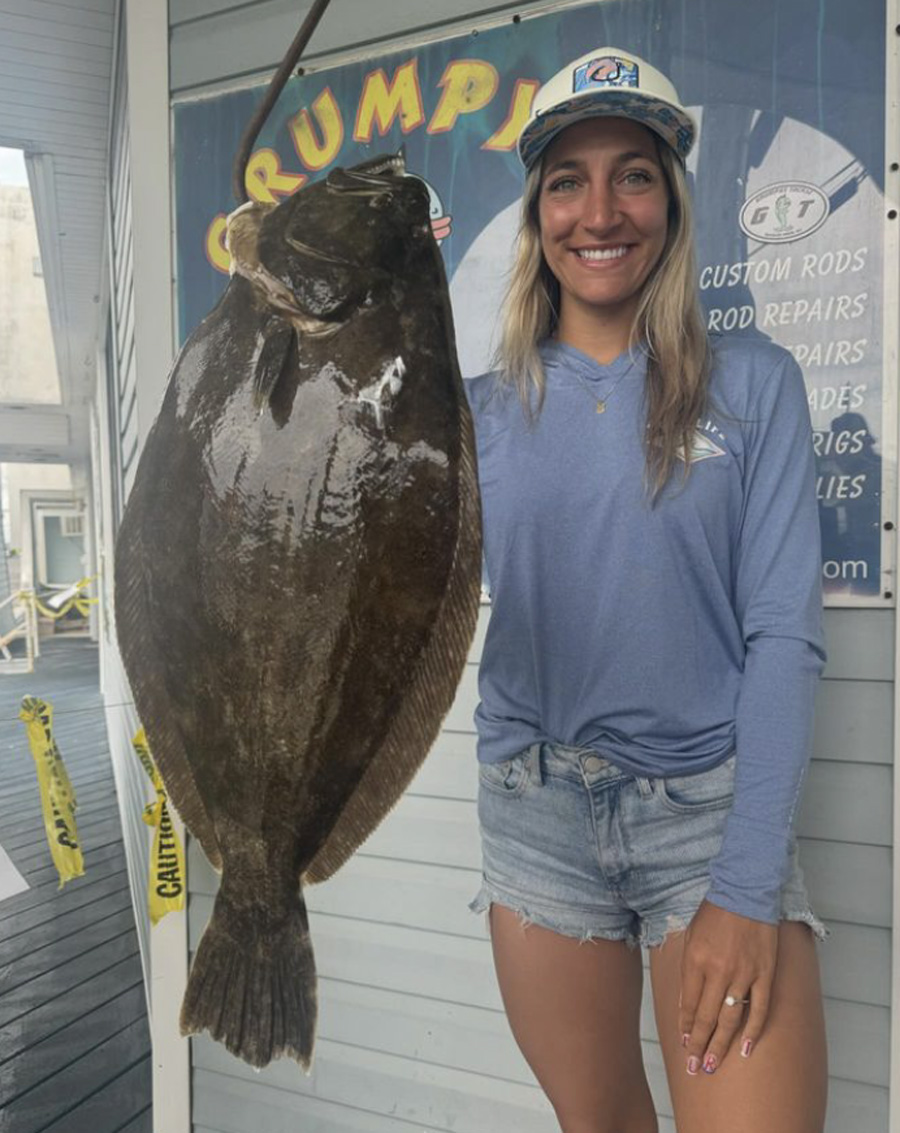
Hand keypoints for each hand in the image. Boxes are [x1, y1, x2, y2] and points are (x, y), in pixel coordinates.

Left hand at [679, 899, 777, 1074]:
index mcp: (695, 960)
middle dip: (698, 1045)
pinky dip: (753, 1030)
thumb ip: (689, 970)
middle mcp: (718, 970)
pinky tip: (746, 1049)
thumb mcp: (691, 936)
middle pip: (707, 1017)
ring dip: (721, 1044)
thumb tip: (687, 1003)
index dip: (686, 1027)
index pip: (688, 1004)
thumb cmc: (714, 912)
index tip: (684, 1045)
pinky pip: (759, 1008)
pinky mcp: (765, 974)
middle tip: (694, 1067)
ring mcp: (743, 974)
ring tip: (713, 1065)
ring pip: (731, 1018)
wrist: (745, 891)